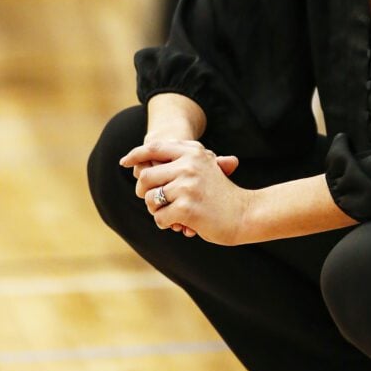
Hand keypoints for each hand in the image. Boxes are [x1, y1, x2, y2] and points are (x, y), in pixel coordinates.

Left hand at [120, 139, 246, 244]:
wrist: (245, 214)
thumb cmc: (223, 194)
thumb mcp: (207, 168)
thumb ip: (182, 160)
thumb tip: (142, 162)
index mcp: (193, 152)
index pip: (154, 148)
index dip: (135, 154)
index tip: (124, 162)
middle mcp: (189, 165)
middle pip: (145, 177)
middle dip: (145, 193)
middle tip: (155, 203)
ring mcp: (187, 185)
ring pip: (149, 199)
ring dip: (157, 210)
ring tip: (173, 215)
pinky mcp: (186, 207)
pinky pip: (159, 217)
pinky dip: (167, 223)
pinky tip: (182, 223)